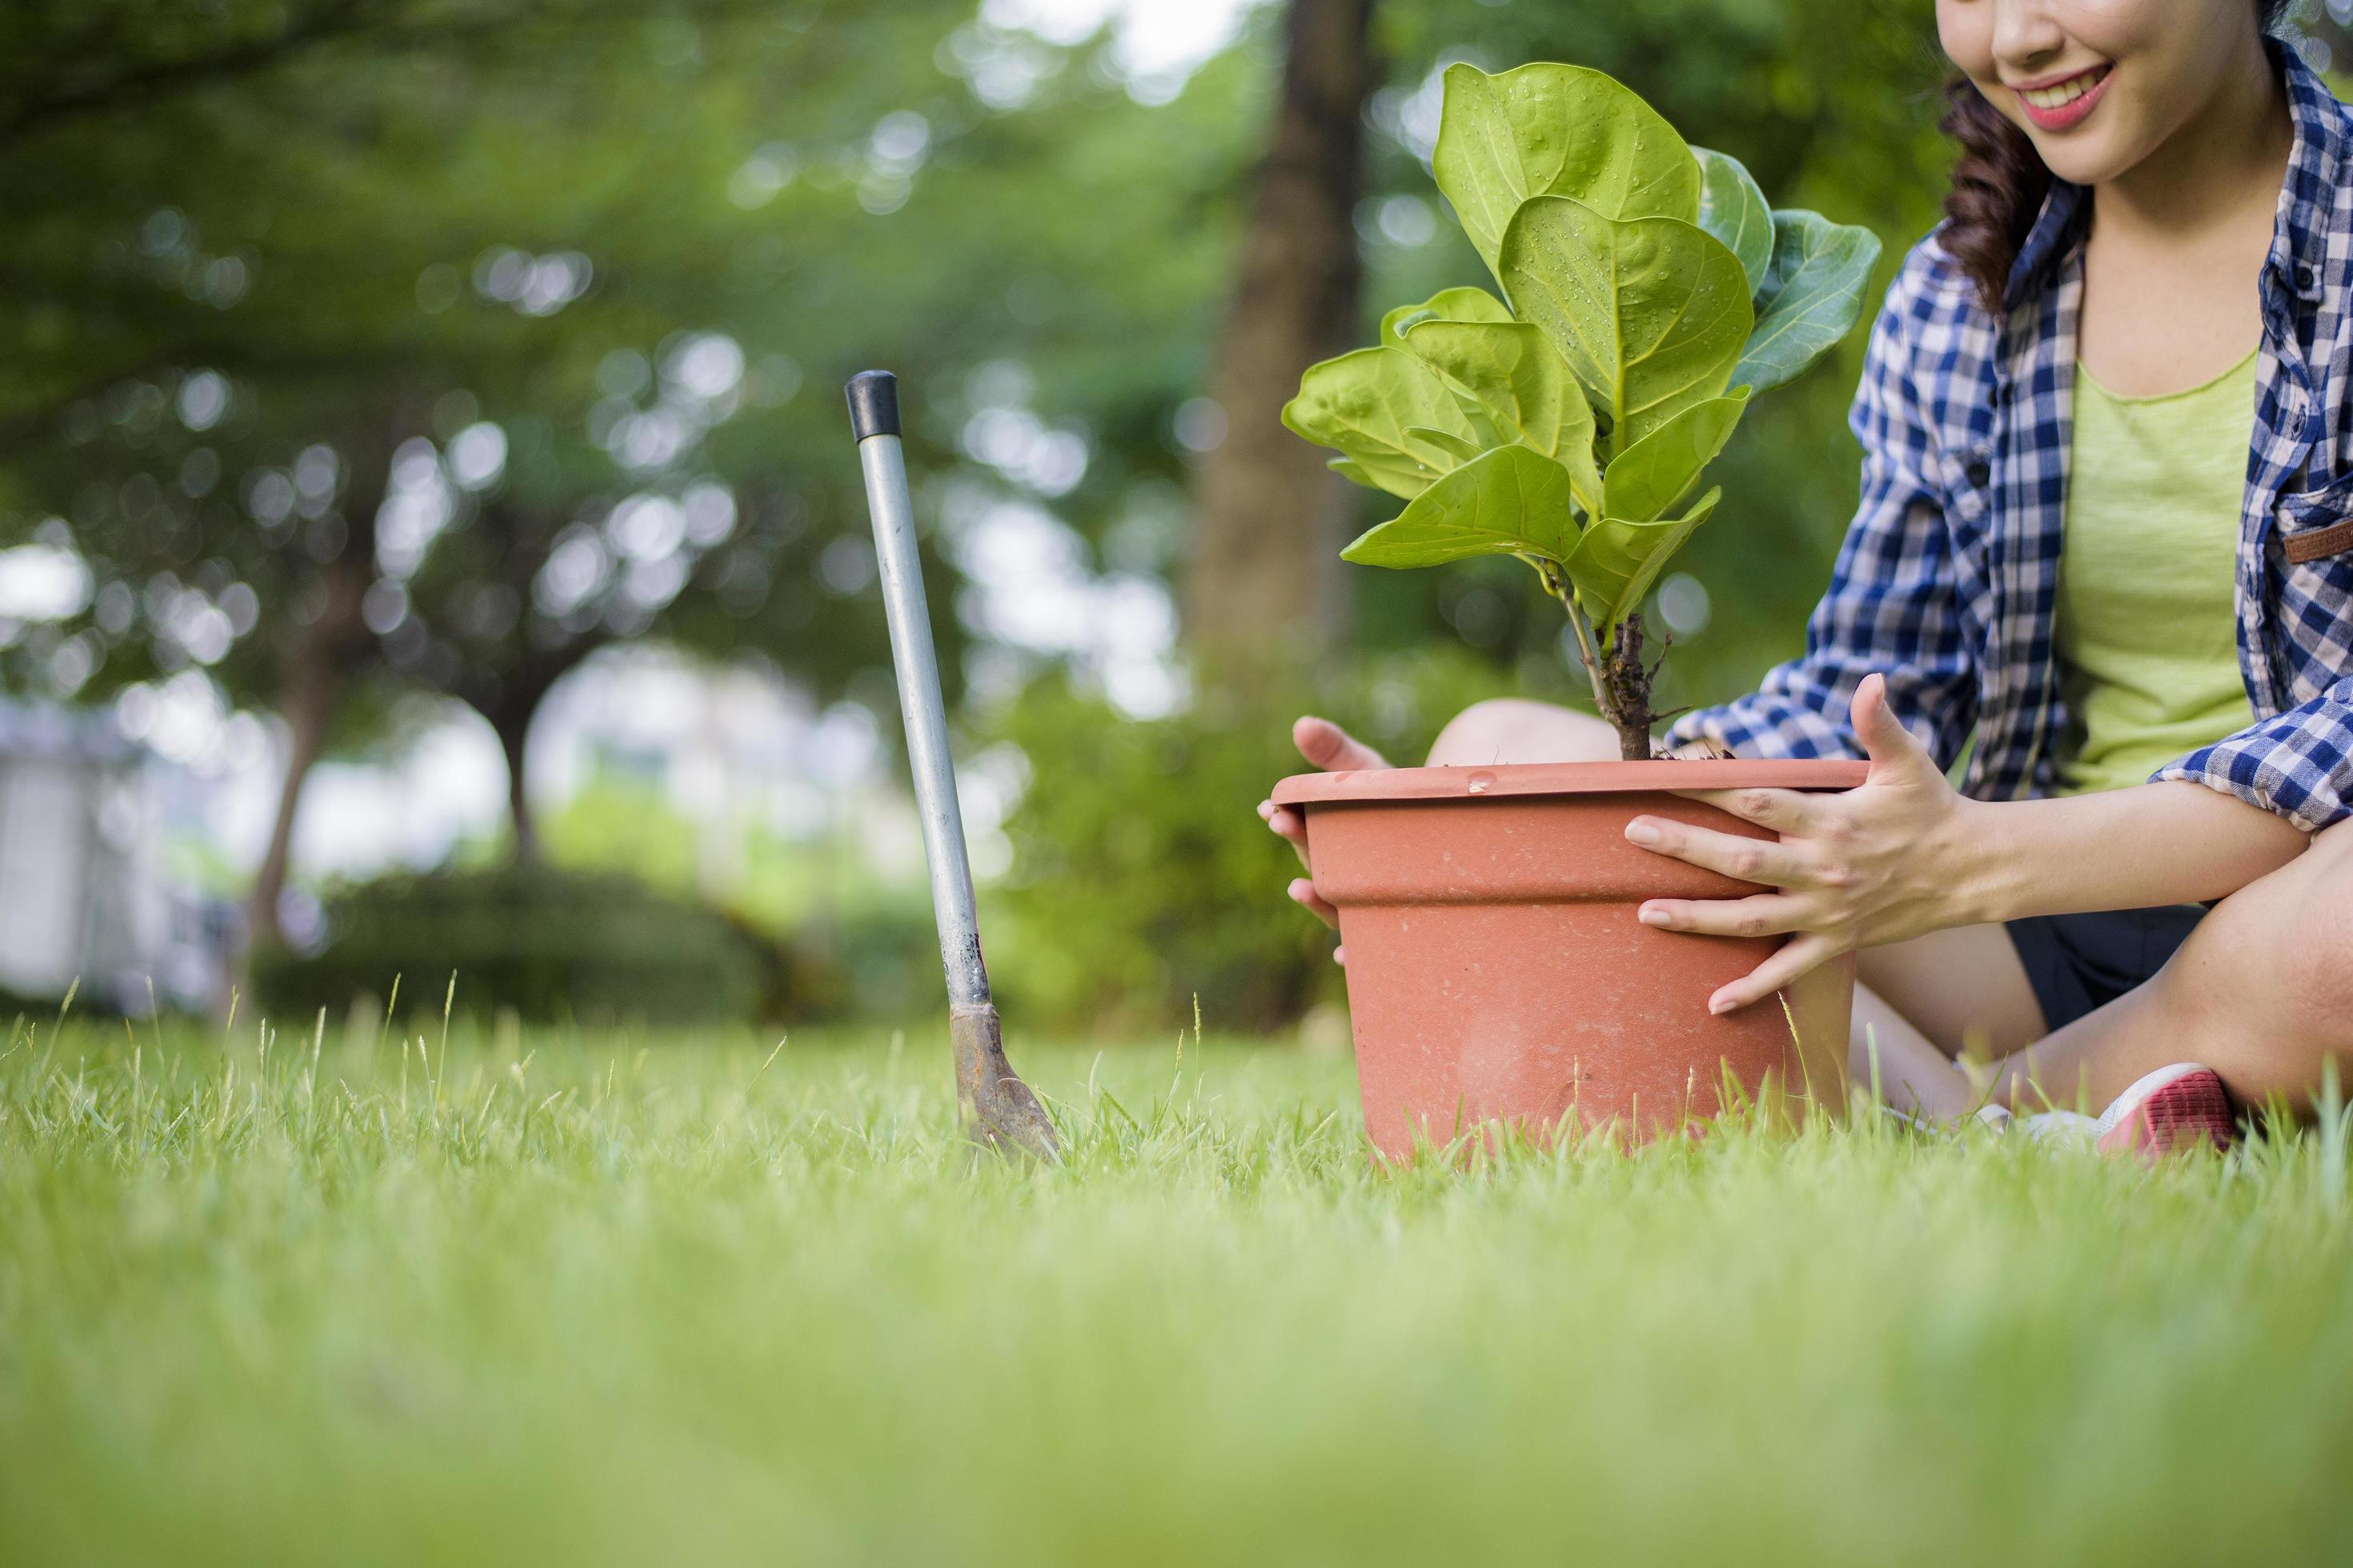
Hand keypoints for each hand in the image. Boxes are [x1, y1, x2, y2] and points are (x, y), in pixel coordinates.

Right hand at [1257, 717, 1388, 963]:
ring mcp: (1364, 903)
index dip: (1286, 819)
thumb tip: (1301, 725)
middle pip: (1316, 862)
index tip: (1272, 807)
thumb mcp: (1367, 771)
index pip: (1304, 830)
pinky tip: (1345, 957)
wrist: (1446, 830)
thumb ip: (1335, 751)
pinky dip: (1356, 952)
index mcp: (1332, 838)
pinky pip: (1371, 944)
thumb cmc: (1397, 801)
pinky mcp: (1393, 923)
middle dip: (1298, 842)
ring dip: (1315, 899)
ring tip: (1299, 887)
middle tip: (1282, 821)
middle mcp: (1343, 875)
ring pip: (1335, 906)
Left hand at [1623, 673, 1977, 1013]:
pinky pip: (1787, 971)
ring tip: (1645, 911)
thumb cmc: (1931, 809)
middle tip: (1634, 833)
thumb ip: (1880, 724)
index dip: (1710, 787)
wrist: (1972, 871)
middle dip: (1684, 847)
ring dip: (1697, 919)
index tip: (1665, 774)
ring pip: (1751, 920)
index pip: (1759, 801)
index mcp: (1833, 823)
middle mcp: (1823, 870)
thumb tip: (1871, 681)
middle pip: (1741, 862)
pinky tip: (1713, 1003)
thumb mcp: (1907, 764)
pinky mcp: (1835, 942)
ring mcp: (1826, 913)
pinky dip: (1752, 989)